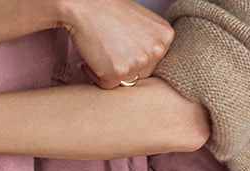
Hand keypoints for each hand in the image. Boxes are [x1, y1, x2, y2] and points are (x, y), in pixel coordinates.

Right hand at [58, 0, 173, 89]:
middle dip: (124, 66)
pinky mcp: (118, 71)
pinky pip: (107, 85)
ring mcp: (138, 62)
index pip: (153, 61)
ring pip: (124, 80)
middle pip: (141, 74)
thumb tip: (146, 64)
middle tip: (109, 51)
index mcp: (165, 36)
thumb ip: (149, 42)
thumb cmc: (108, 9)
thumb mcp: (142, 21)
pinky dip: (95, 75)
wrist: (84, 4)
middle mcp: (156, 50)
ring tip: (100, 52)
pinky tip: (91, 58)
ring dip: (110, 71)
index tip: (122, 50)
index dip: (134, 57)